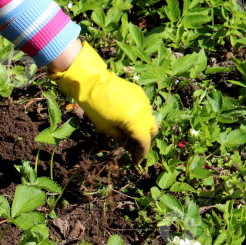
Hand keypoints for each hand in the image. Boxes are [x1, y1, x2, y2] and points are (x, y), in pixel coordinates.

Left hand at [49, 42, 158, 164]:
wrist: (93, 83)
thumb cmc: (96, 108)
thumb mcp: (108, 129)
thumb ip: (122, 139)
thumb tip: (129, 147)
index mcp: (136, 122)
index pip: (144, 143)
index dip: (140, 154)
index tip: (136, 161)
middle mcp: (144, 112)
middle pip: (152, 132)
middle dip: (143, 141)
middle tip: (131, 146)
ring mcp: (144, 101)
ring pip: (149, 120)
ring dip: (141, 128)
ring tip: (128, 131)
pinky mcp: (140, 94)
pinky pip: (144, 109)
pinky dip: (139, 116)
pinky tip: (126, 117)